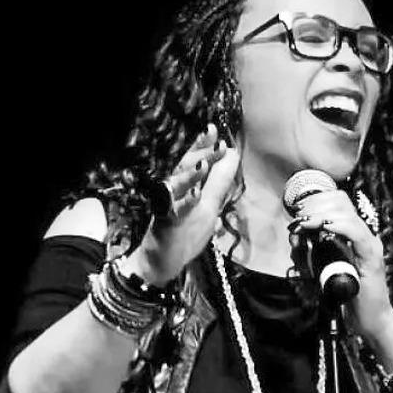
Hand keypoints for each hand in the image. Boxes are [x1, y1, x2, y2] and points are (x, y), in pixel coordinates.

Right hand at [125, 123, 239, 285]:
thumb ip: (218, 182)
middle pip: (185, 167)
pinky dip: (185, 204)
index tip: (215, 129)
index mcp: (187, 187)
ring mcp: (168, 207)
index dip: (204, 145)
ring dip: (191, 175)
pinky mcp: (165, 225)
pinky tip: (195, 196)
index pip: (195, 160)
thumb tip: (232, 156)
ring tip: (204, 163)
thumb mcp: (208, 205)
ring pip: (177, 187)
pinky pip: (173, 213)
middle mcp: (175, 192)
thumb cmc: (184, 232)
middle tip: (213, 139)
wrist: (161, 263)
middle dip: (200, 153)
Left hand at [292, 190, 392, 339]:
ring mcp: (370, 246)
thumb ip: (313, 253)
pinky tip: (326, 227)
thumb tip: (295, 238)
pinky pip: (357, 235)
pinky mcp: (372, 259)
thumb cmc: (348, 297)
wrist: (372, 321)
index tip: (298, 209)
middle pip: (342, 203)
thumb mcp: (325, 269)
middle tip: (298, 216)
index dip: (318, 200)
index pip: (339, 202)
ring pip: (348, 215)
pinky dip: (340, 227)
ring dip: (322, 215)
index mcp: (355, 235)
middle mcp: (365, 235)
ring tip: (305, 222)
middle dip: (316, 205)